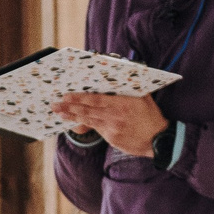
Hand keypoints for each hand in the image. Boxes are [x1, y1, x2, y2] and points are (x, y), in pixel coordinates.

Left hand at [54, 91, 169, 156]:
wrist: (158, 140)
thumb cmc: (150, 116)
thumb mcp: (143, 97)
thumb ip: (130, 88)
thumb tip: (120, 73)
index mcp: (124, 103)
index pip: (97, 100)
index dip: (81, 98)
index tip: (68, 95)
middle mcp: (117, 116)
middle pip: (89, 110)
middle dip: (70, 107)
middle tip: (56, 104)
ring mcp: (113, 128)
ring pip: (89, 120)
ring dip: (72, 116)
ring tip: (59, 112)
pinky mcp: (112, 139)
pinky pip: (96, 129)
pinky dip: (84, 124)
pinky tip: (73, 121)